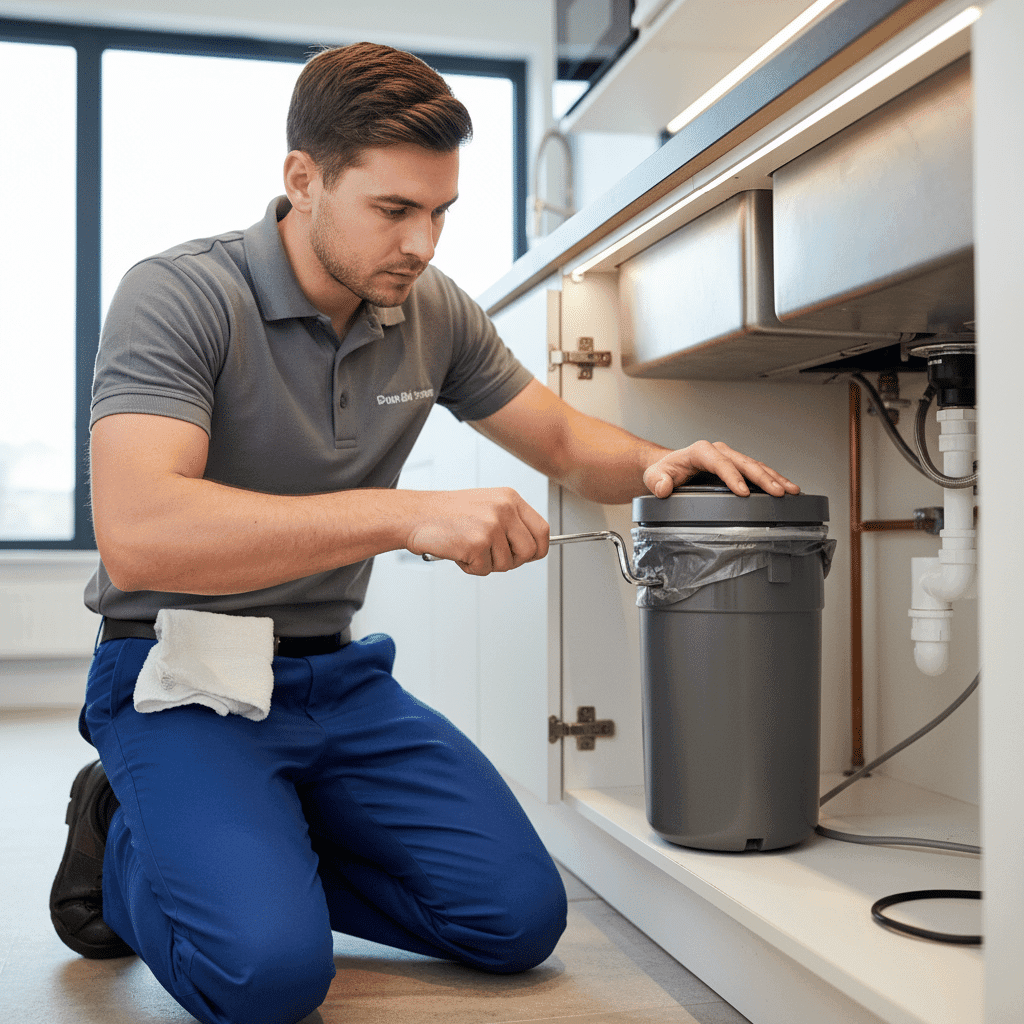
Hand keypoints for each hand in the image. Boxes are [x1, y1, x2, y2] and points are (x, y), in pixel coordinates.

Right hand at [405, 487, 549, 574]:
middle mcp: (504, 509)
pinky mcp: (477, 543)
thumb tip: (530, 548)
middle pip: (530, 551)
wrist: (416, 515)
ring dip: (487, 564)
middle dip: (513, 561)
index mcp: (509, 498)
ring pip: (507, 564)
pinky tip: (458, 551)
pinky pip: (484, 570)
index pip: (542, 530)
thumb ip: (511, 522)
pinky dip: (470, 567)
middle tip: (492, 556)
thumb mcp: (487, 506)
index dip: (537, 548)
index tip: (528, 555)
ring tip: (468, 548)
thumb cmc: (447, 514)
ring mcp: (491, 526)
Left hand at [642, 441, 798, 498]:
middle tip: (779, 492)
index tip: (742, 492)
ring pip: (756, 466)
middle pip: (744, 463)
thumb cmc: (663, 471)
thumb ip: (657, 482)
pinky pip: (757, 472)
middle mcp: (719, 452)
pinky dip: (773, 480)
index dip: (732, 477)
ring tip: (791, 491)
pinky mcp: (737, 468)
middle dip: (763, 478)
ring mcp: (730, 459)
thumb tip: (664, 488)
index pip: (719, 462)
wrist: (667, 468)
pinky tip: (786, 490)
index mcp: (700, 451)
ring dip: (774, 478)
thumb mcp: (654, 476)